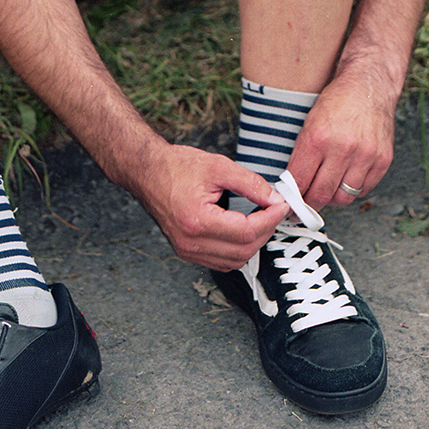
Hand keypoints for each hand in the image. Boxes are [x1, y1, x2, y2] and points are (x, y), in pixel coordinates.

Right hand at [132, 143, 289, 270]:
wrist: (147, 172)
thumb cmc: (177, 166)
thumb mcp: (218, 166)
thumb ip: (249, 183)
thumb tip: (273, 198)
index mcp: (197, 221)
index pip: (245, 231)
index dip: (269, 219)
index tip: (281, 205)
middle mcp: (190, 242)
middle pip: (243, 250)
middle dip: (265, 231)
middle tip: (274, 210)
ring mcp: (187, 251)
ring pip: (234, 261)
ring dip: (253, 243)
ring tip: (262, 219)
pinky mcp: (187, 252)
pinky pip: (221, 262)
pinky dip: (238, 250)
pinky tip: (243, 230)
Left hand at [287, 67, 395, 210]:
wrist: (369, 84)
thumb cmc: (337, 102)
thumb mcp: (309, 122)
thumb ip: (302, 155)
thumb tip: (294, 186)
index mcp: (318, 137)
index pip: (300, 181)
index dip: (293, 198)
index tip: (290, 205)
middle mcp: (343, 147)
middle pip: (322, 194)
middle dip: (310, 205)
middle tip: (305, 206)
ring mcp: (365, 155)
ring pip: (344, 197)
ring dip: (333, 198)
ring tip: (327, 190)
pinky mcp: (383, 159)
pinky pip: (364, 189)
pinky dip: (353, 189)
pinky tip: (346, 179)